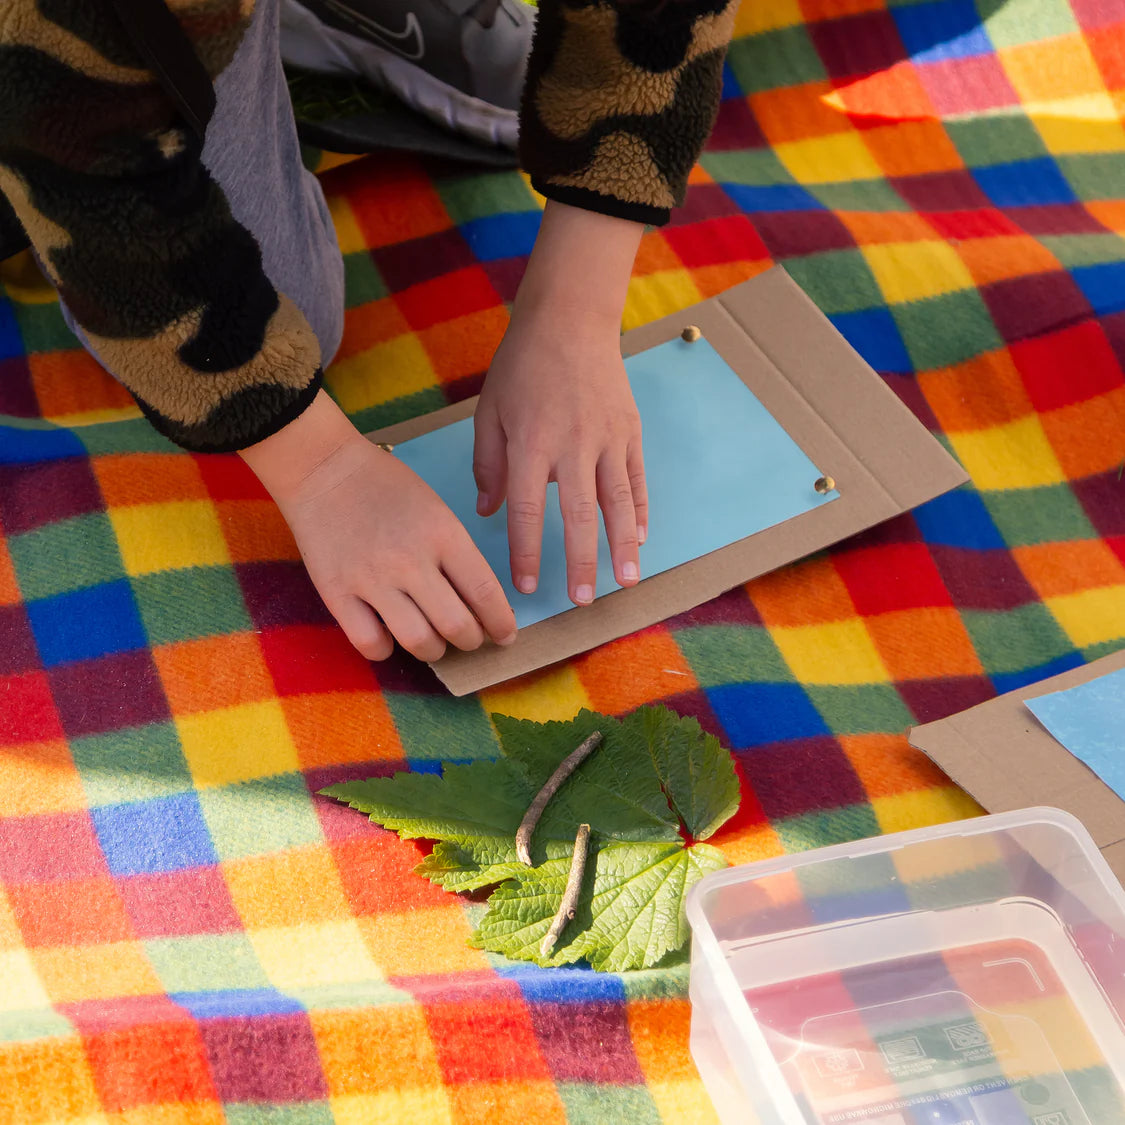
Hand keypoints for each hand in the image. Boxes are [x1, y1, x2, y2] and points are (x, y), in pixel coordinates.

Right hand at [241, 391, 516, 661]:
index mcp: (443, 534)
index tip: (505, 635)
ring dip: (434, 651)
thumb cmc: (386, 486)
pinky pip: (370, 643)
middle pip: (456, 625)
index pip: (485, 593)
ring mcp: (371, 579)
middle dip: (471, 640)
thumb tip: (477, 602)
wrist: (323, 470)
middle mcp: (410, 561)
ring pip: (418, 641)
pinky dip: (386, 650)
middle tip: (469, 638)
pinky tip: (389, 636)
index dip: (501, 623)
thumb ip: (456, 554)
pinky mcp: (336, 593)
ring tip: (433, 642)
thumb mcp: (436, 509)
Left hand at [473, 201, 647, 604]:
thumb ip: (488, 465)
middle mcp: (572, 445)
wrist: (570, 319)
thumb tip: (489, 513)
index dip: (526, 551)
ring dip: (623, 546)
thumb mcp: (490, 411)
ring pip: (618, 502)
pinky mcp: (629, 431)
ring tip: (627, 581)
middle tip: (582, 601)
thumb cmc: (522, 365)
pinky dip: (641, 512)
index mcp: (531, 443)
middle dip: (581, 562)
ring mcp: (607, 438)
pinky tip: (642, 540)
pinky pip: (638, 479)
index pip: (527, 510)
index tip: (525, 585)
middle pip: (579, 516)